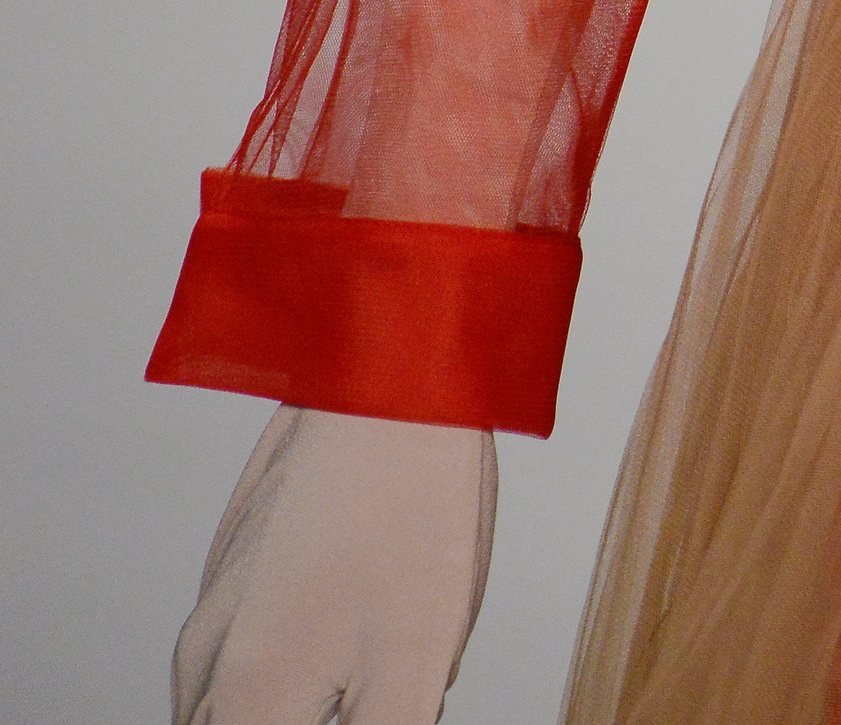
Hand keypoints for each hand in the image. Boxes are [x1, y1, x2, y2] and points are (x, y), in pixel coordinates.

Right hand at [171, 407, 495, 724]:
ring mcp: (214, 606)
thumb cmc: (409, 505)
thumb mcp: (414, 669)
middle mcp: (210, 659)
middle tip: (365, 685)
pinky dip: (287, 663)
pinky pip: (242, 648)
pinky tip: (354, 622)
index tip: (361, 708)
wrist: (391, 366)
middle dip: (304, 720)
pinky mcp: (233, 565)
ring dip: (294, 701)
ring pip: (232, 705)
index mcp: (249, 700)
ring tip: (366, 656)